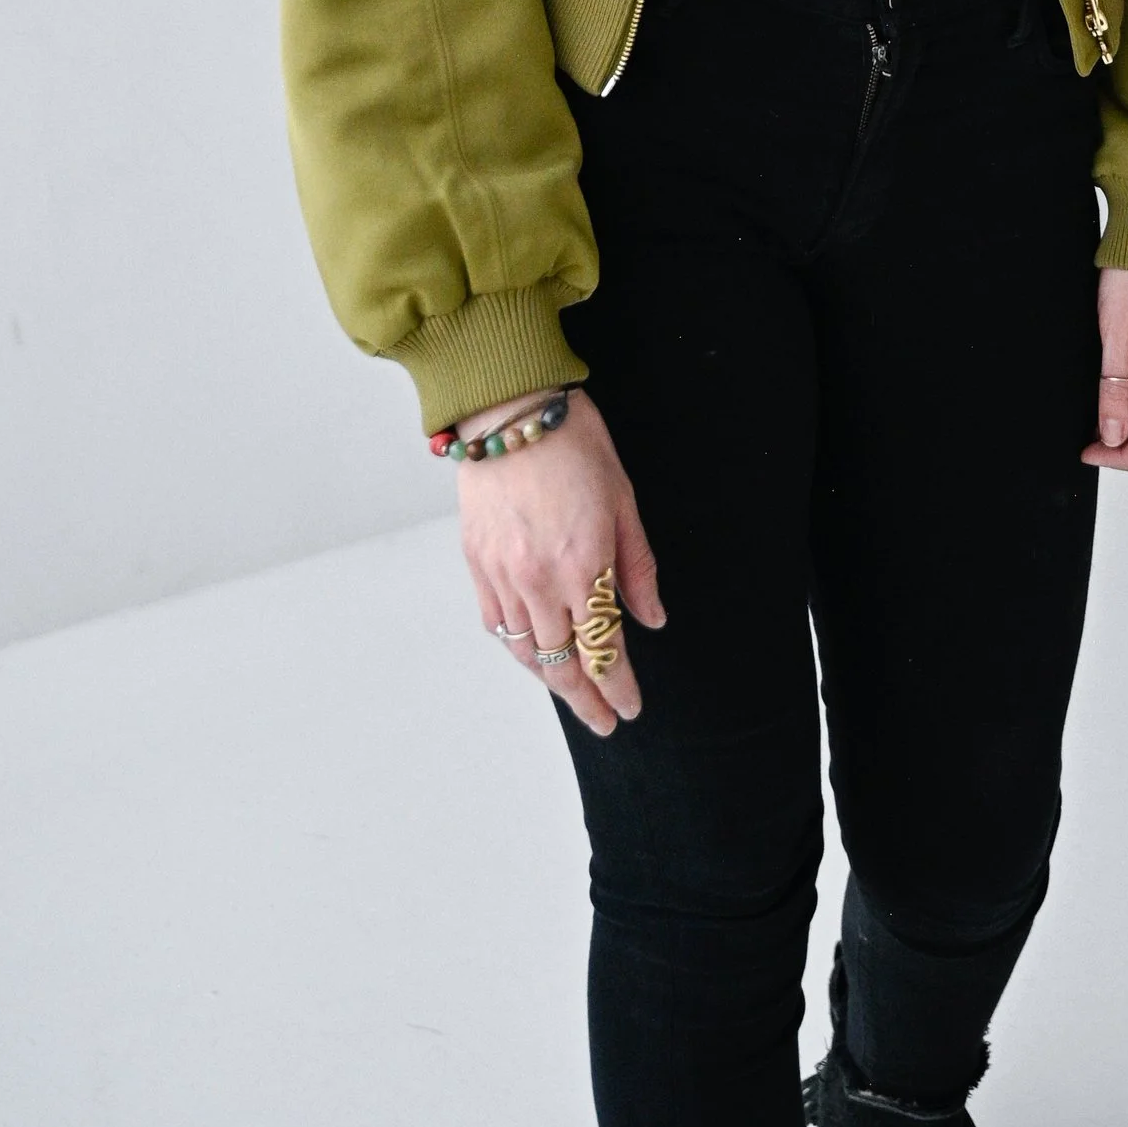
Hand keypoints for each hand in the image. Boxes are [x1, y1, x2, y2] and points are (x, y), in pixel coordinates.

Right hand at [454, 390, 664, 737]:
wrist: (511, 406)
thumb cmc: (573, 442)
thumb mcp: (623, 498)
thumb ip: (636, 565)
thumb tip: (651, 618)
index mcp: (584, 564)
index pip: (603, 648)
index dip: (618, 685)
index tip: (629, 708)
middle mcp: (540, 579)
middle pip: (564, 663)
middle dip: (587, 699)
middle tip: (603, 720)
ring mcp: (503, 573)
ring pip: (527, 651)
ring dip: (551, 681)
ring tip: (571, 694)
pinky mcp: (476, 561)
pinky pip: (497, 623)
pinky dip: (516, 646)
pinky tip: (532, 652)